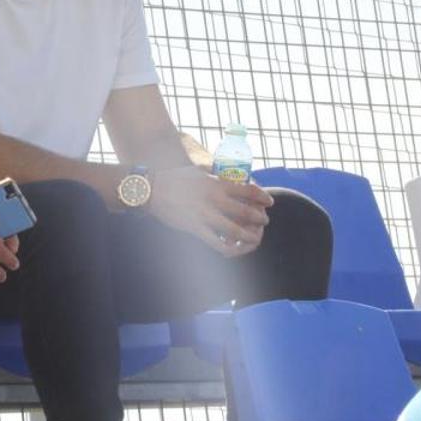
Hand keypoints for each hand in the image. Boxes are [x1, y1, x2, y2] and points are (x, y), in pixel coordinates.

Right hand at [147, 165, 273, 256]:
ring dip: (249, 236)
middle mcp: (213, 199)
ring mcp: (204, 215)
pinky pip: (217, 244)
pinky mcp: (194, 228)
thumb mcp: (198, 171)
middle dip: (259, 218)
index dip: (262, 197)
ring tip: (255, 238)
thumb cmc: (174, 178)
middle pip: (245, 212)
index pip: (247, 190)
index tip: (269, 202)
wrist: (151, 189)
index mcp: (215, 183)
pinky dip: (229, 248)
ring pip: (235, 231)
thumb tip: (231, 175)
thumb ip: (214, 175)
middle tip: (264, 221)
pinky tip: (234, 249)